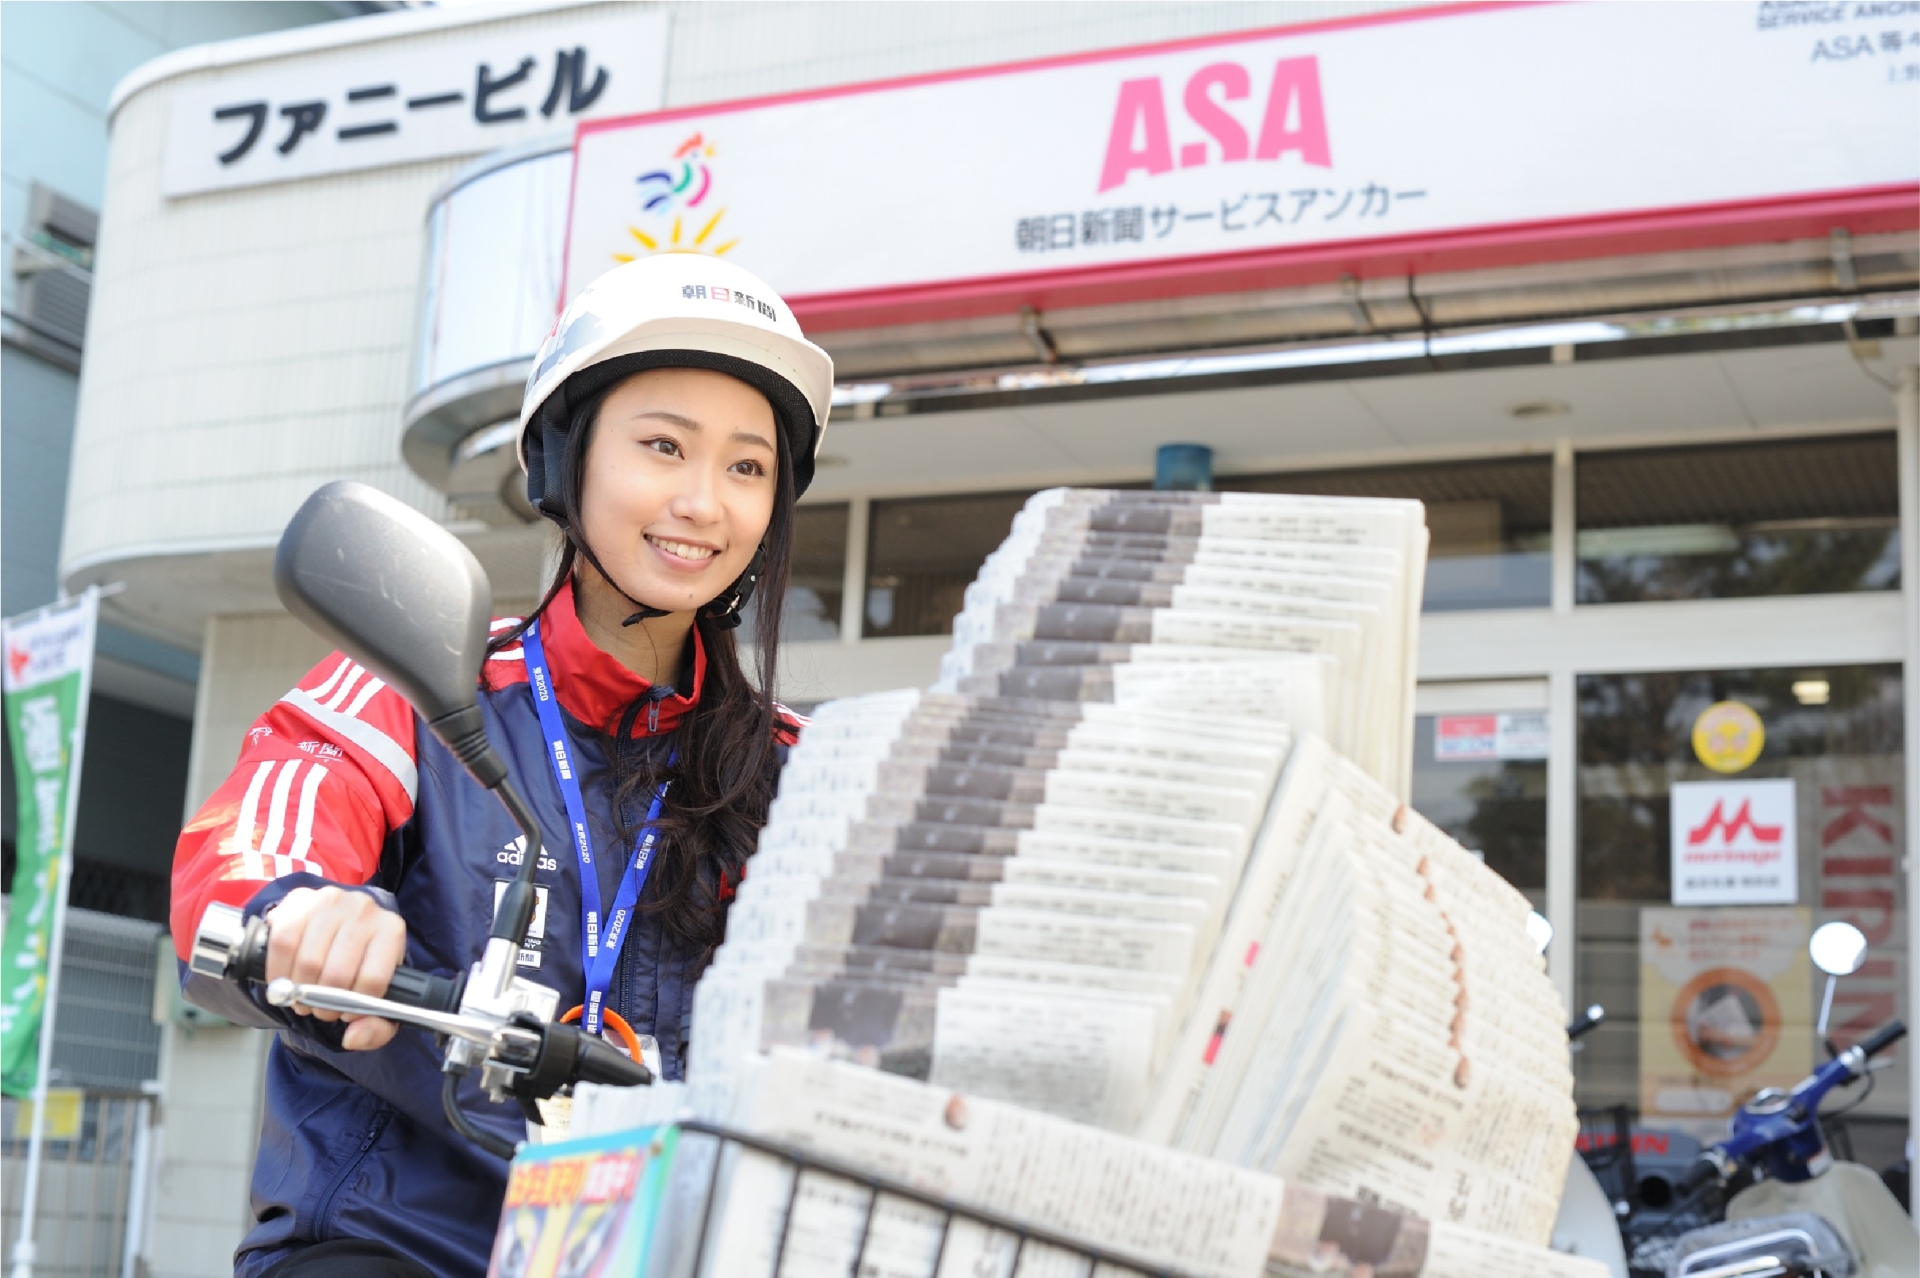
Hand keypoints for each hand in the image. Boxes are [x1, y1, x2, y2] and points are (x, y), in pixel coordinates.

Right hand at [264, 886, 407, 1050]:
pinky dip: (278, 972)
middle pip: (337, 973)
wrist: (335, 929)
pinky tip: (285, 980)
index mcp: (391, 931)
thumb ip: (377, 1027)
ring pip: (308, 961)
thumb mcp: (379, 999)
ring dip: (299, 991)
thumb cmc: (359, 965)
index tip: (346, 1013)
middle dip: (323, 1003)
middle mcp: (364, 910)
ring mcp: (331, 900)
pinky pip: (283, 943)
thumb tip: (354, 1036)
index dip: (354, 1007)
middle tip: (319, 1008)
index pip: (373, 980)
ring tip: (302, 995)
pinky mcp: (299, 900)